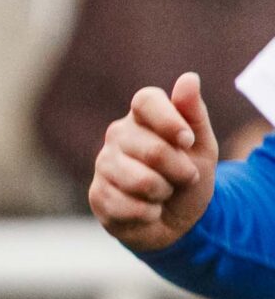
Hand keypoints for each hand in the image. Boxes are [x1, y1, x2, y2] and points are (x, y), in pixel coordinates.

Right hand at [90, 72, 216, 251]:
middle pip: (152, 149)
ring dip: (164, 193)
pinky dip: (149, 213)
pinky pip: (129, 205)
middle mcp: (117, 135)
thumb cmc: (187, 177)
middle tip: (185, 177)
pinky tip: (148, 210)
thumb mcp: (201, 146)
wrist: (174, 220)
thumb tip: (189, 78)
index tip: (187, 141)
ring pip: (140, 180)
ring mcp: (103, 164)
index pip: (146, 100)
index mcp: (142, 117)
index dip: (169, 120)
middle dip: (179, 170)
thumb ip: (193, 114)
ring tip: (163, 193)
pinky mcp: (97, 194)